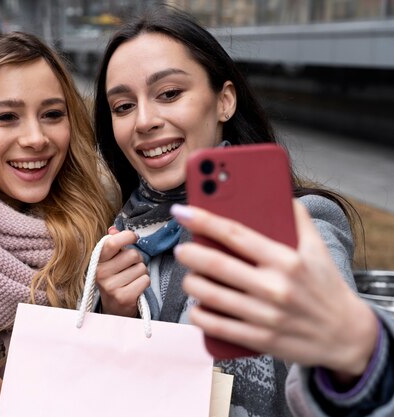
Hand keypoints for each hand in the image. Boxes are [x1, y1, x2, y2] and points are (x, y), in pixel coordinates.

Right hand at [95, 226, 149, 316]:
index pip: (112, 242)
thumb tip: (113, 229)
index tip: (133, 237)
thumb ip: (112, 243)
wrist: (113, 308)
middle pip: (132, 255)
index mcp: (97, 261)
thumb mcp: (110, 260)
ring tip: (133, 278)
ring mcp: (111, 287)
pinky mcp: (124, 297)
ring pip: (141, 268)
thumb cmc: (115, 278)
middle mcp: (101, 274)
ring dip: (142, 272)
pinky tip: (136, 287)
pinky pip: (145, 280)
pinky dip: (144, 282)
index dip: (127, 236)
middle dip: (137, 259)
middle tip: (131, 266)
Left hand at [172, 201, 378, 381]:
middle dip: (190, 253)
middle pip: (216, 264)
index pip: (235, 234)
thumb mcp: (318, 249)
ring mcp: (265, 315)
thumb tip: (280, 192)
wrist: (347, 336)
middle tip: (182, 248)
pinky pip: (216, 325)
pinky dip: (199, 314)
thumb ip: (298, 219)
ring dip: (191, 282)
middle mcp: (274, 286)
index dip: (204, 220)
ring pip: (210, 295)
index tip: (182, 212)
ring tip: (190, 275)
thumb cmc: (327, 288)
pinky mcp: (259, 339)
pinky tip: (197, 306)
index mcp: (286, 260)